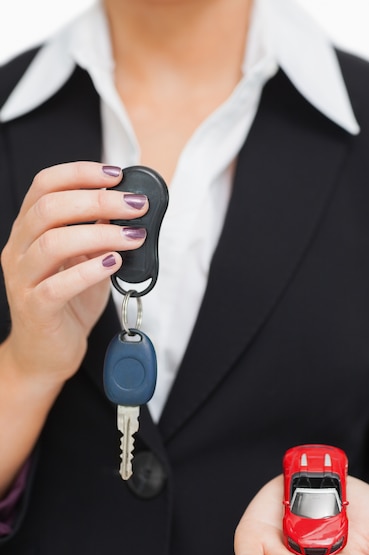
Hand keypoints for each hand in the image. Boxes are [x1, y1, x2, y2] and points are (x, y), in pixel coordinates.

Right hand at [1, 161, 147, 384]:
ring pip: (52, 243)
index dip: (79, 173)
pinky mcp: (35, 308)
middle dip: (97, 201)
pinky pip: (57, 286)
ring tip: (133, 237)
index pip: (44, 186)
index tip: (116, 174)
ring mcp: (22, 279)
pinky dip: (89, 271)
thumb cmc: (68, 303)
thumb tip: (127, 205)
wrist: (48, 353)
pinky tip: (114, 264)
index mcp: (29, 230)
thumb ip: (98, 233)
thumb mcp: (86, 260)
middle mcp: (19, 249)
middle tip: (135, 205)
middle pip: (49, 208)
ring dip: (99, 234)